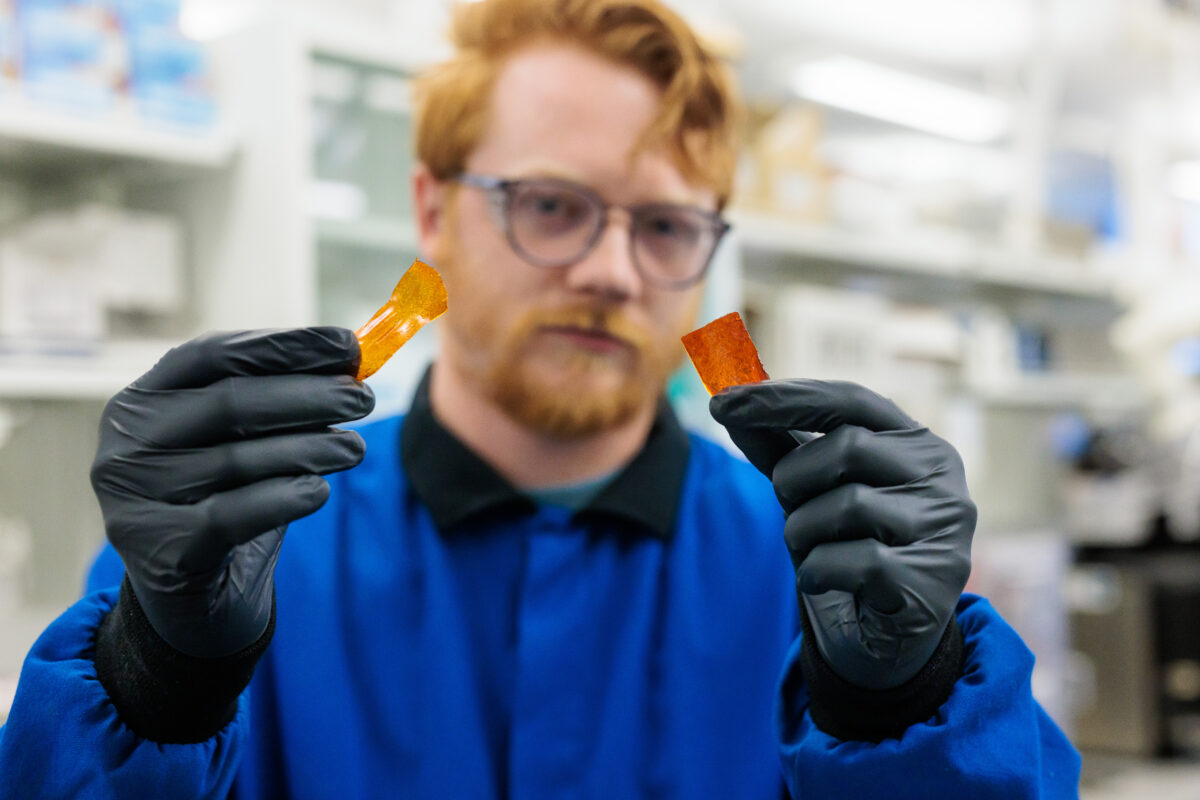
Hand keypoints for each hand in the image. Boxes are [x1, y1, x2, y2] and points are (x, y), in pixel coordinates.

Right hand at [90, 328, 374, 657]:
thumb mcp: (246, 444)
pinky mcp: (160, 550)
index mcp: (143, 400)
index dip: (285, 345)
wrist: (194, 602)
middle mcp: (126, 444)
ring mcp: (135, 498)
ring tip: (355, 447)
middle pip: (230, 404)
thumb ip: (283, 402)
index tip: (348, 345)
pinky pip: (234, 515)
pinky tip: (321, 492)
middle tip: (364, 399)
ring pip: (238, 459)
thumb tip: (353, 361)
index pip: (214, 354)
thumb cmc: (225, 501)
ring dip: (310, 448)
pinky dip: (285, 498)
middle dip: (308, 396)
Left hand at [710, 380, 974, 689]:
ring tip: (812, 550)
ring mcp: (944, 528)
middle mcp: (942, 477)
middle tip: (785, 504)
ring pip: (850, 504)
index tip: (723, 403)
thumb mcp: (809, 492)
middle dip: (795, 477)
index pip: (850, 400)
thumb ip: (777, 448)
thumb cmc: (847, 549)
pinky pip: (854, 560)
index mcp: (915, 443)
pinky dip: (818, 572)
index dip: (785, 399)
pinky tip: (824, 582)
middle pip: (848, 447)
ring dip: (804, 530)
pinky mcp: (932, 580)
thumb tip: (726, 403)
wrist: (880, 640)